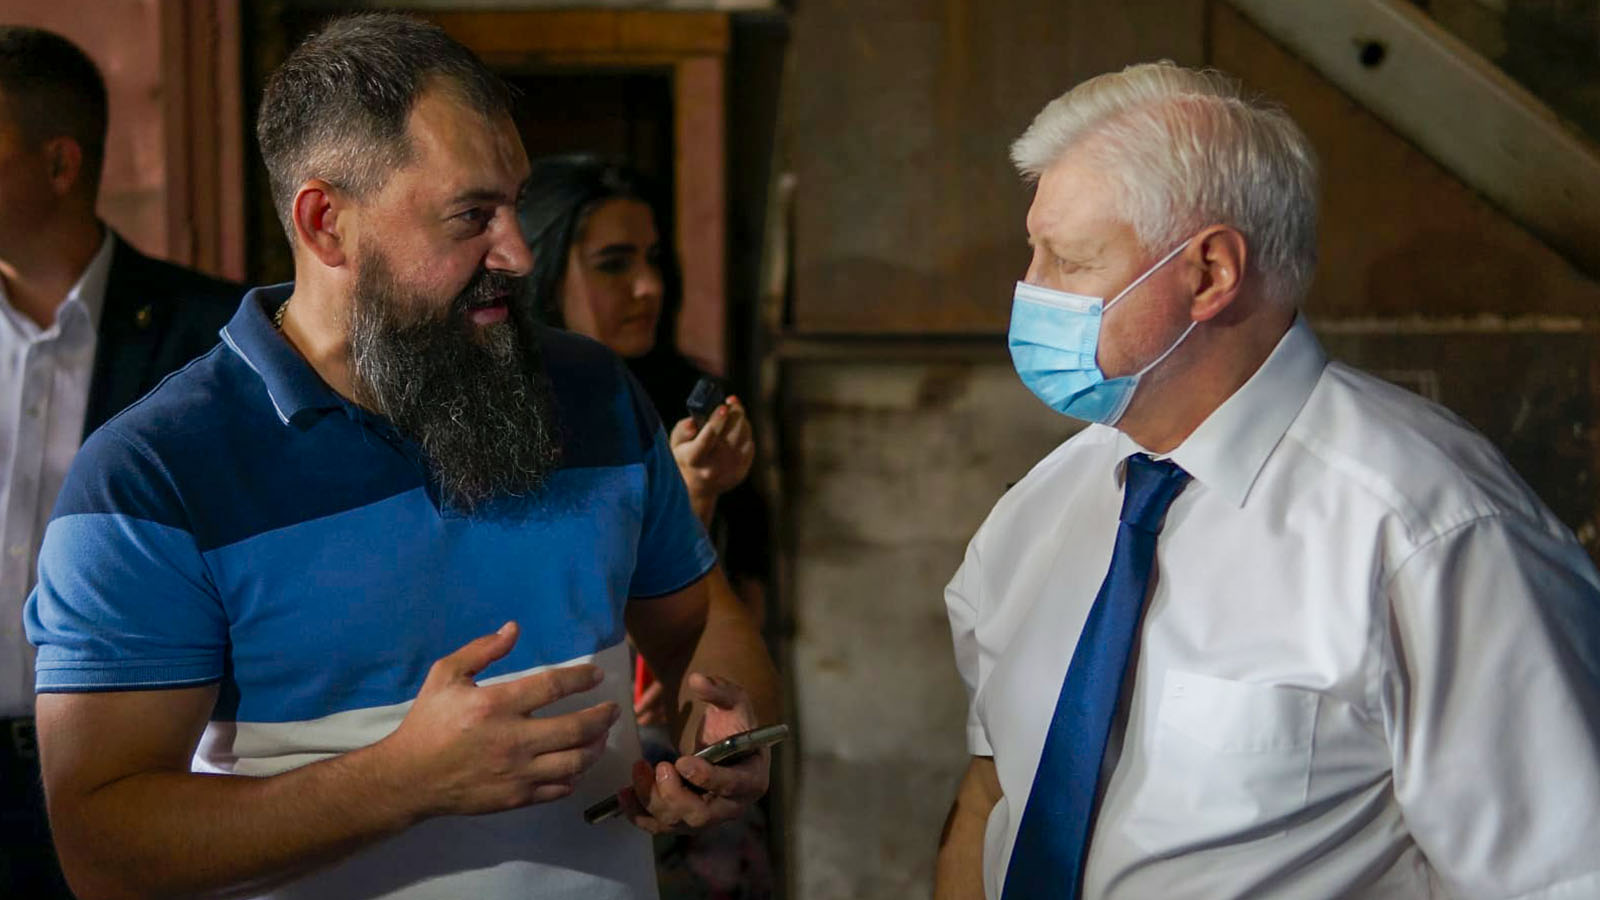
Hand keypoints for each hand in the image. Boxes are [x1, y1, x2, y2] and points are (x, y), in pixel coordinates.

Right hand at [376, 622, 619, 819]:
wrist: (409, 778)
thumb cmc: (428, 723)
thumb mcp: (445, 676)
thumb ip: (481, 651)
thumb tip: (514, 628)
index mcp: (496, 705)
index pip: (553, 686)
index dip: (581, 678)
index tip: (595, 676)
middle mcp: (513, 740)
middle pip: (576, 728)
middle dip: (603, 717)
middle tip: (613, 710)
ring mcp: (517, 773)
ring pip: (575, 762)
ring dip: (596, 747)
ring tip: (601, 736)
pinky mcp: (516, 797)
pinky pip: (559, 788)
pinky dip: (575, 776)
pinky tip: (577, 765)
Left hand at [615, 673, 769, 833]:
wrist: (724, 743)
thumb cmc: (733, 722)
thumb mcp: (732, 701)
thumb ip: (718, 690)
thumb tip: (697, 679)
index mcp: (751, 778)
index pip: (732, 786)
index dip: (707, 778)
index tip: (681, 761)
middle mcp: (731, 806)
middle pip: (700, 815)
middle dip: (673, 795)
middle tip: (659, 767)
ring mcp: (705, 817)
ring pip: (675, 822)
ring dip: (651, 799)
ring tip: (638, 768)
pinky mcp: (682, 820)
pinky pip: (658, 826)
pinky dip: (637, 813)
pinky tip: (624, 793)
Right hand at [669, 397, 755, 504]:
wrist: (697, 488)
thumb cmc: (685, 458)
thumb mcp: (676, 444)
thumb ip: (682, 430)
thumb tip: (693, 423)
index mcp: (694, 459)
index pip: (708, 438)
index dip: (717, 420)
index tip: (723, 407)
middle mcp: (713, 467)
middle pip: (732, 434)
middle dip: (734, 413)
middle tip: (731, 401)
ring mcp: (730, 470)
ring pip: (744, 436)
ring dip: (741, 420)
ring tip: (733, 413)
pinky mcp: (741, 471)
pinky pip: (749, 444)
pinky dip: (745, 432)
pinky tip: (737, 428)